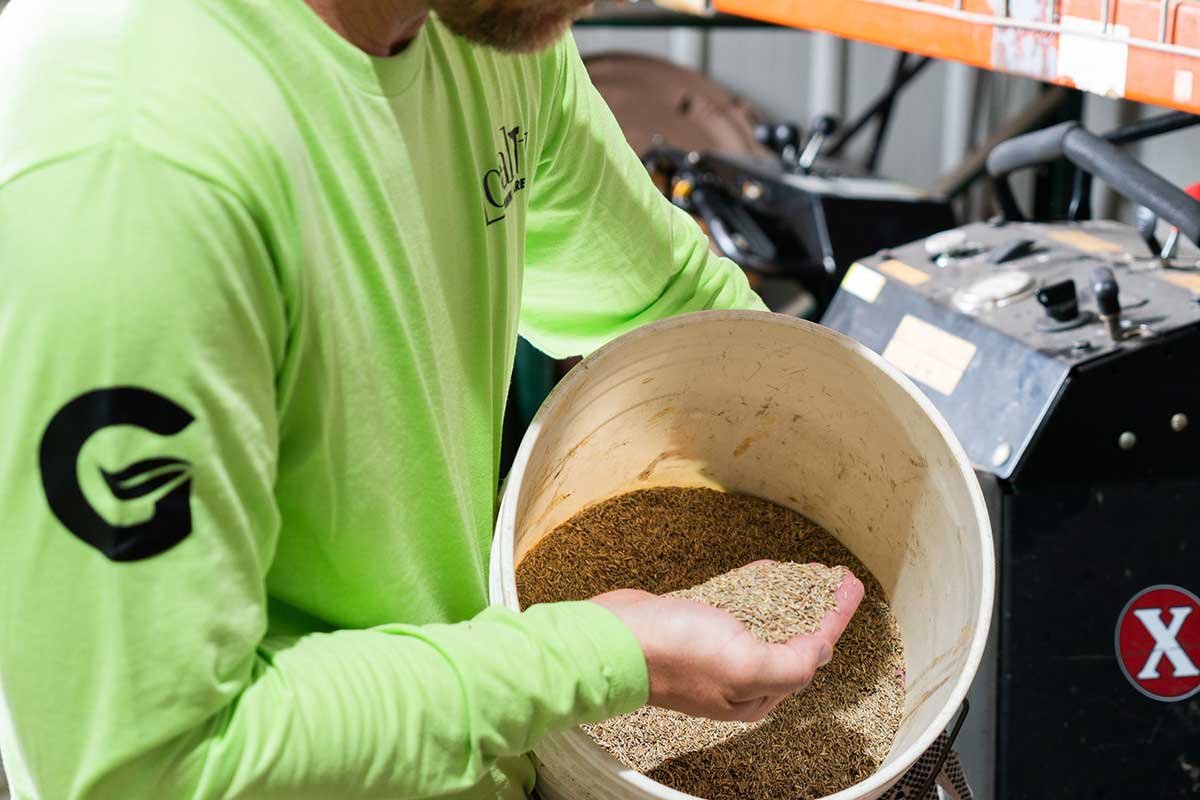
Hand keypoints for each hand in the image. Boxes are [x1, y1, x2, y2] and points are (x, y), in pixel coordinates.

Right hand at [591, 565, 862, 722]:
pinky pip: (738, 606)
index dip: (836, 617)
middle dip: (818, 608)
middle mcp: (739, 676)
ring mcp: (717, 651)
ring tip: (810, 573)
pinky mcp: (696, 626)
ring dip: (791, 596)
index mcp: (756, 693)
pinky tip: (766, 572)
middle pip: (793, 639)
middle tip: (836, 579)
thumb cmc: (676, 653)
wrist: (612, 640)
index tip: (851, 586)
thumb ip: (792, 664)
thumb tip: (821, 650)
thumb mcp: (745, 665)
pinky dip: (757, 588)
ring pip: (767, 621)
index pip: (812, 653)